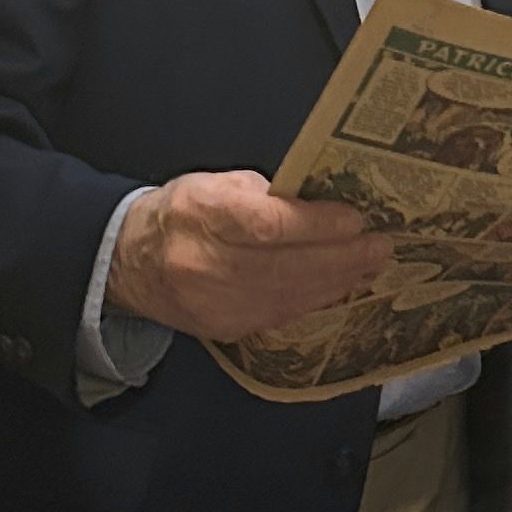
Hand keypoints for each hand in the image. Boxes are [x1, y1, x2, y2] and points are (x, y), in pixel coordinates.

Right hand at [107, 171, 390, 343]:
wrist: (130, 262)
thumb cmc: (180, 211)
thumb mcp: (214, 182)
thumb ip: (265, 193)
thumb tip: (320, 204)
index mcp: (201, 215)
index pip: (268, 225)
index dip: (317, 225)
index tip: (355, 220)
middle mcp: (205, 262)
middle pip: (287, 266)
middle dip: (342, 257)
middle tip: (380, 246)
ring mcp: (214, 303)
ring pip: (289, 295)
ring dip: (337, 281)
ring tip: (370, 265)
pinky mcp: (225, 328)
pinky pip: (281, 314)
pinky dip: (316, 299)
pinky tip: (340, 285)